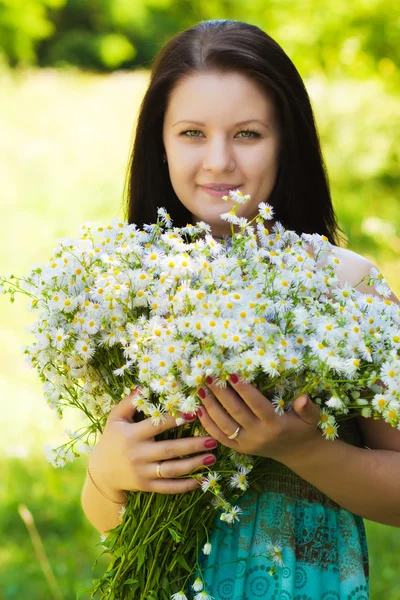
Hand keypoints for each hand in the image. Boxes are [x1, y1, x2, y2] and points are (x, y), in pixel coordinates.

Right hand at [88, 387, 218, 497]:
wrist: (100, 472)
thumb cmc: (112, 439)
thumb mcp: (115, 418)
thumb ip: (129, 402)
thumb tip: (143, 386)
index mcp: (132, 435)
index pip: (157, 426)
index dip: (175, 420)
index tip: (194, 414)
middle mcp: (139, 454)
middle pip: (170, 450)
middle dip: (192, 445)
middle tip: (212, 440)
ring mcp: (143, 472)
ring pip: (172, 470)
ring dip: (194, 465)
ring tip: (212, 457)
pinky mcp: (147, 487)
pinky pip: (168, 488)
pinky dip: (185, 486)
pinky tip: (202, 480)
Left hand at [196, 375, 320, 463]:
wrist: (297, 452)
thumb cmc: (303, 428)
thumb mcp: (311, 418)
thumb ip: (308, 408)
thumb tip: (303, 398)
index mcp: (275, 424)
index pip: (256, 405)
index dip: (244, 390)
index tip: (232, 374)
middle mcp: (259, 435)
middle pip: (235, 413)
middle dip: (221, 394)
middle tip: (209, 377)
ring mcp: (247, 444)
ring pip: (223, 425)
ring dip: (210, 407)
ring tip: (201, 389)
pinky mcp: (239, 449)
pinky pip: (219, 437)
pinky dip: (207, 424)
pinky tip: (199, 409)